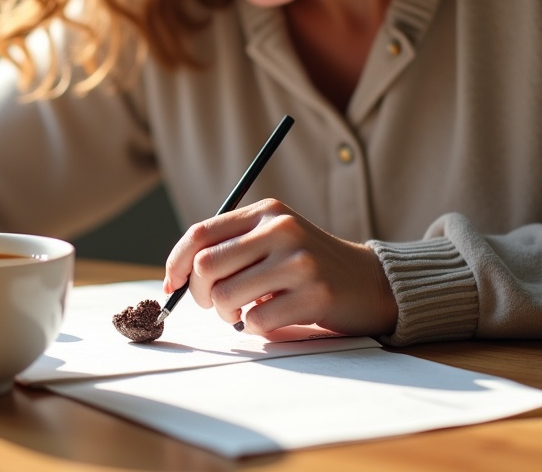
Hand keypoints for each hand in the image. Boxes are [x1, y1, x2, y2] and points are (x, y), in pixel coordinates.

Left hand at [162, 198, 396, 337]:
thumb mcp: (273, 239)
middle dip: (200, 293)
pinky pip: (257, 321)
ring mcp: (299, 261)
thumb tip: (178, 275)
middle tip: (214, 304)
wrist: (369, 282)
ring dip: (228, 314)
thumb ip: (232, 247)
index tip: (172, 284)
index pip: (201, 233)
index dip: (177, 262)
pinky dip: (254, 329)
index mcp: (266, 212)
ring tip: (245, 312)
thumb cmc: (308, 265)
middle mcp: (282, 230)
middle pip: (207, 266)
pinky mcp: (314, 295)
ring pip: (227, 296)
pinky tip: (270, 319)